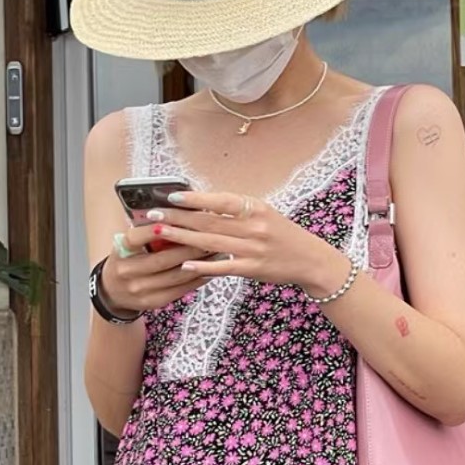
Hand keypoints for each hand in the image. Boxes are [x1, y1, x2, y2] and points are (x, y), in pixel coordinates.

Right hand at [100, 220, 211, 315]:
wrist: (113, 291)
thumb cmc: (128, 259)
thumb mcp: (130, 243)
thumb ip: (149, 231)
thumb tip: (179, 214)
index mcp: (121, 250)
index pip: (136, 238)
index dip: (152, 230)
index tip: (171, 220)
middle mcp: (127, 271)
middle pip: (162, 259)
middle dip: (189, 247)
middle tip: (209, 236)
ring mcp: (140, 289)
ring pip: (176, 276)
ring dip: (199, 264)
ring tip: (217, 252)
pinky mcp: (153, 302)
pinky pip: (180, 290)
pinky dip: (197, 279)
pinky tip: (210, 269)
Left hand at [147, 190, 349, 296]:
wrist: (310, 260)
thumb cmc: (283, 234)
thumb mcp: (264, 213)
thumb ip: (236, 209)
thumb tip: (202, 203)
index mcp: (256, 208)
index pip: (220, 200)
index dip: (195, 198)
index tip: (172, 196)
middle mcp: (254, 226)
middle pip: (209, 221)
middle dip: (178, 218)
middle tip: (153, 214)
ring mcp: (253, 249)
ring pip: (211, 242)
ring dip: (183, 238)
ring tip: (160, 233)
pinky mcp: (252, 269)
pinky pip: (224, 267)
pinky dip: (204, 266)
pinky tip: (184, 265)